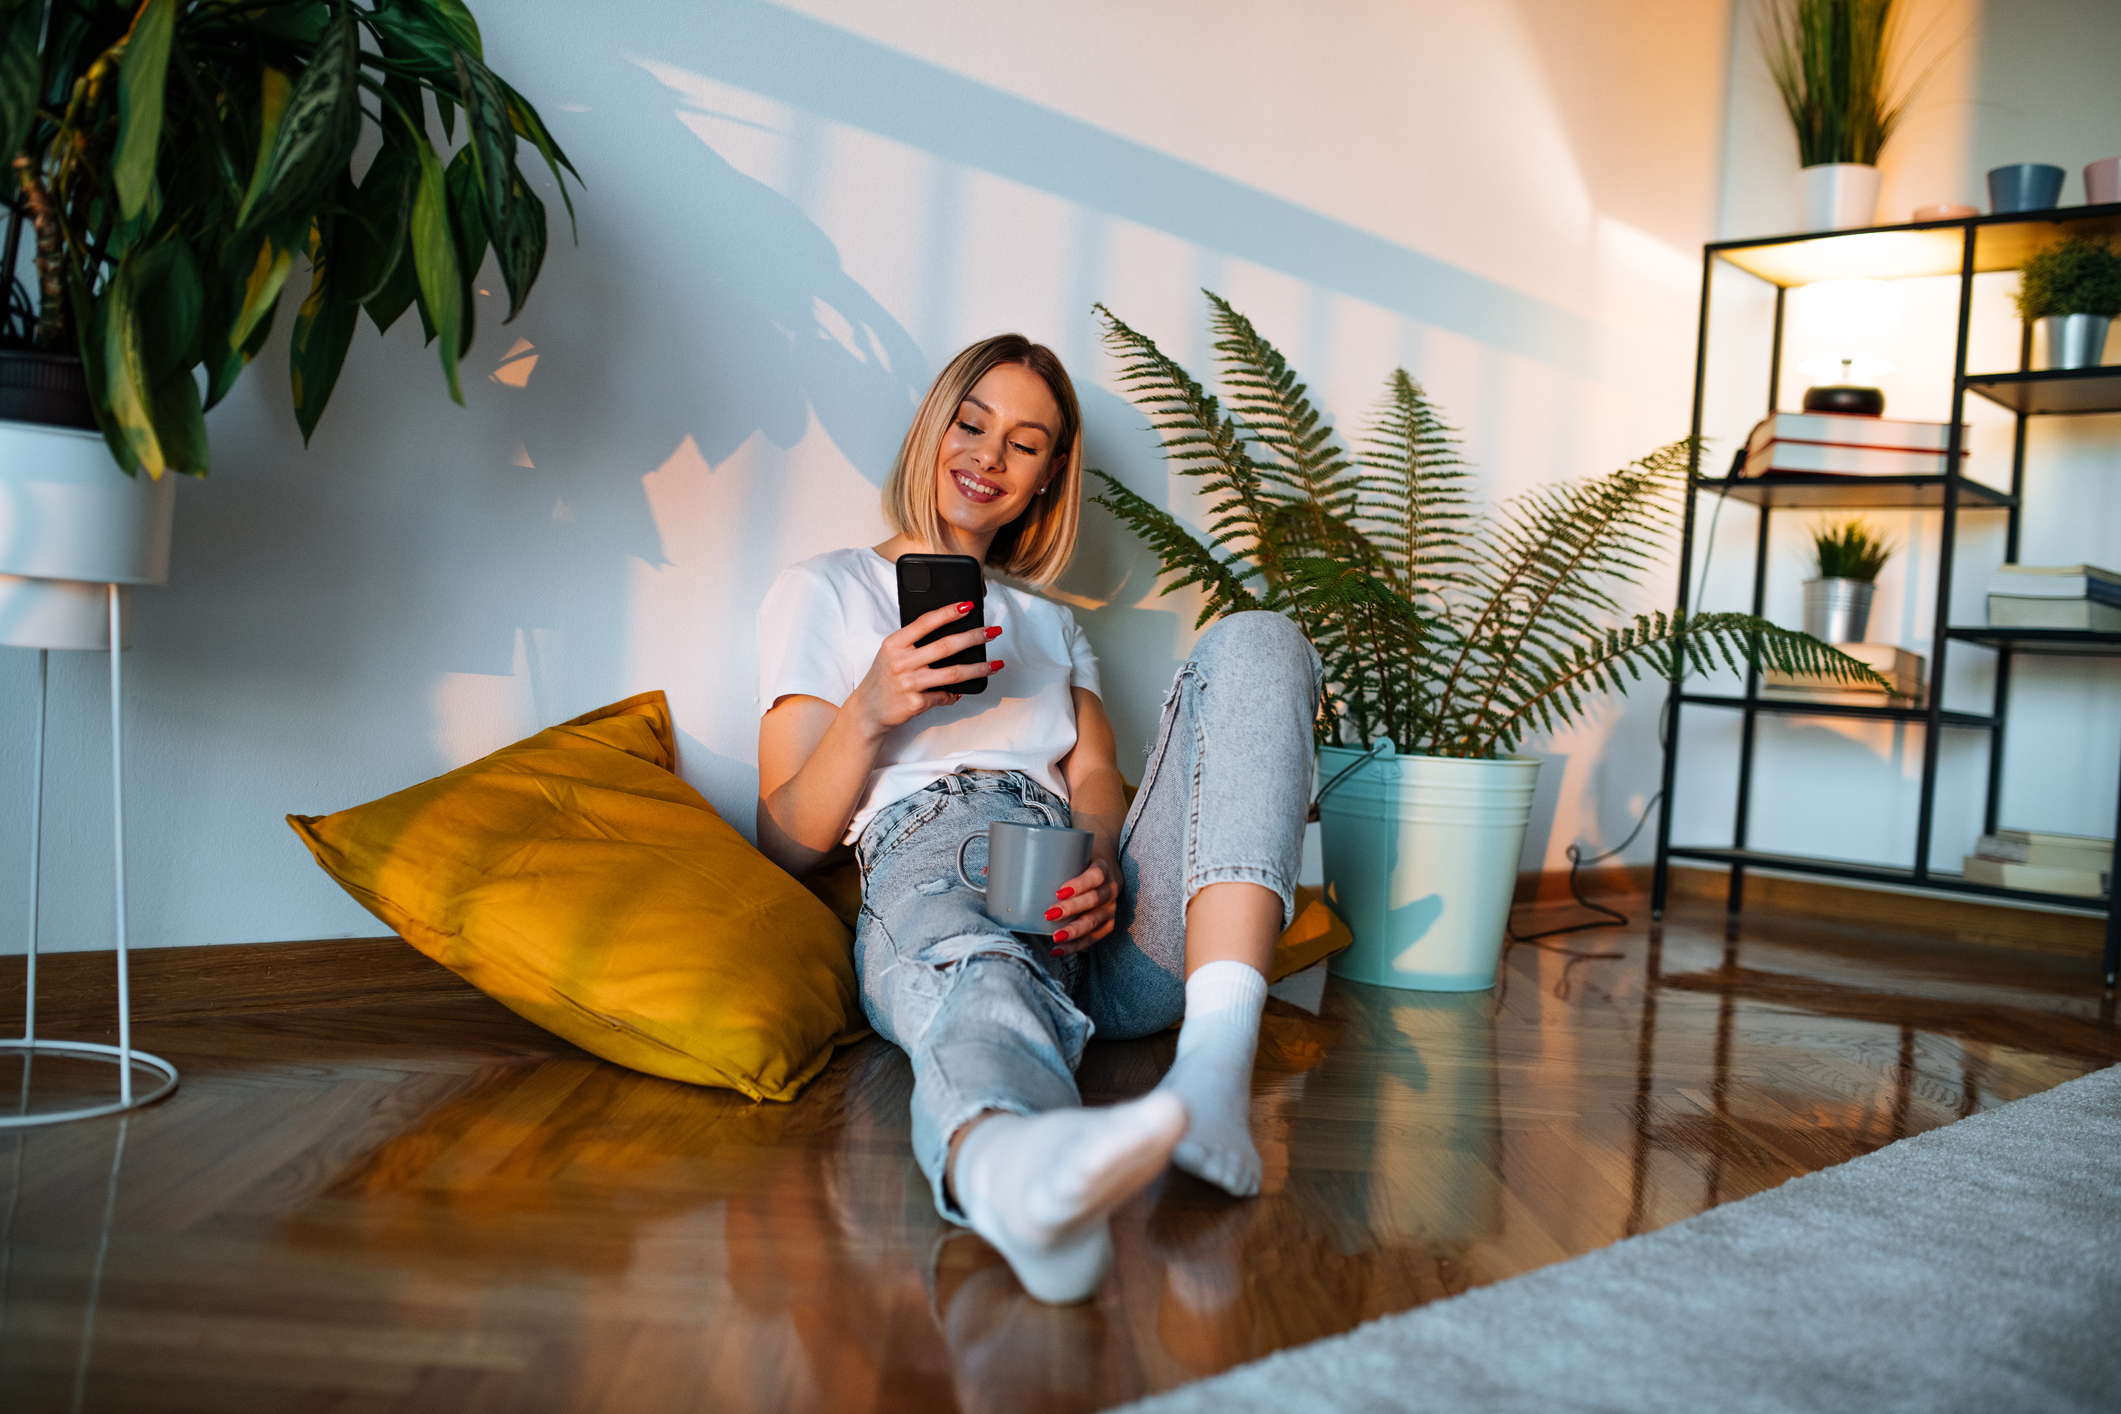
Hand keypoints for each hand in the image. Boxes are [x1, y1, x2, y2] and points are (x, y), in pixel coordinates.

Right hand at [849, 600, 1001, 733]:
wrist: (868, 710)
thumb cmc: (884, 677)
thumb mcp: (891, 653)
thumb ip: (914, 642)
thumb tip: (952, 633)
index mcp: (895, 644)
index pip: (926, 622)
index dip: (949, 612)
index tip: (969, 606)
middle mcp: (901, 661)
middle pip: (946, 646)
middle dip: (974, 637)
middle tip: (992, 632)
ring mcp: (909, 683)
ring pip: (953, 673)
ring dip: (979, 668)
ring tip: (995, 665)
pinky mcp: (915, 702)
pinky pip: (944, 696)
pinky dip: (954, 695)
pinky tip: (959, 692)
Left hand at [1044, 851, 1118, 956]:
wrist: (1104, 873)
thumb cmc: (1078, 865)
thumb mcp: (1071, 858)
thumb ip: (1048, 864)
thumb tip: (1001, 871)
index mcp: (1103, 869)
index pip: (1095, 876)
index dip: (1080, 884)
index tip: (1059, 892)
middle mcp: (1110, 889)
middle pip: (1094, 900)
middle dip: (1072, 909)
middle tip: (1050, 914)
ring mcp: (1110, 908)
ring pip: (1094, 921)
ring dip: (1074, 931)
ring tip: (1055, 938)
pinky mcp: (1107, 924)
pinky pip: (1094, 937)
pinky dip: (1076, 945)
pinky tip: (1058, 949)